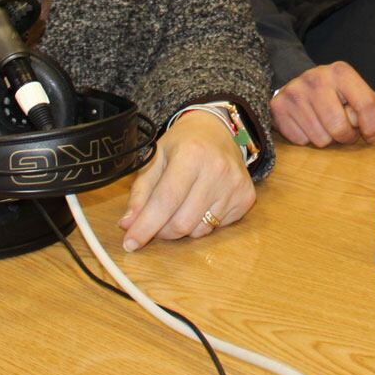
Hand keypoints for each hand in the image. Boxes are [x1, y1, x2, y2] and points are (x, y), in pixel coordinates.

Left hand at [120, 110, 254, 250]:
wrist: (217, 130)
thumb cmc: (183, 144)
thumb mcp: (155, 159)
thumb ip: (140, 193)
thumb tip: (128, 225)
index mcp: (192, 153)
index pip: (165, 201)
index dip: (145, 226)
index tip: (130, 243)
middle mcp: (217, 169)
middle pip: (182, 223)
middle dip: (161, 230)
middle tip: (154, 222)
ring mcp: (235, 184)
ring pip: (199, 230)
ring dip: (181, 227)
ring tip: (180, 206)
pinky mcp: (246, 197)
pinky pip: (216, 229)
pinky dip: (201, 224)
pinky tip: (200, 203)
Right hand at [270, 61, 374, 146]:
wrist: (299, 84)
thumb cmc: (333, 93)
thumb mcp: (353, 92)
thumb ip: (366, 108)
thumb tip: (370, 134)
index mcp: (340, 71)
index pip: (365, 103)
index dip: (371, 126)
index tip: (369, 135)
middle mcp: (316, 78)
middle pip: (340, 127)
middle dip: (345, 137)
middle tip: (343, 131)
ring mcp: (295, 92)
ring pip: (320, 139)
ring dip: (326, 139)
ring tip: (323, 124)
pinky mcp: (278, 107)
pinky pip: (301, 141)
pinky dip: (307, 139)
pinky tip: (306, 124)